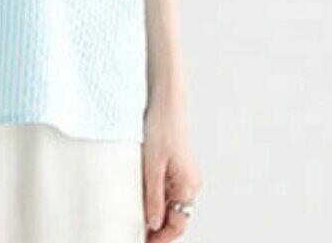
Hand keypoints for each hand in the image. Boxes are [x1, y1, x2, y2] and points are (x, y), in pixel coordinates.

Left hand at [142, 93, 201, 241]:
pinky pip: (172, 190)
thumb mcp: (152, 165)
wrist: (167, 102)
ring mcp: (187, 174)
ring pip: (174, 204)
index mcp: (188, 186)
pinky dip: (161, 199)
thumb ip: (154, 196)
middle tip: (140, 235)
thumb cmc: (161, 128)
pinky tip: (146, 199)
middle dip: (160, 229)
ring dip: (160, 214)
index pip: (177, 224)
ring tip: (139, 219)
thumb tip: (154, 223)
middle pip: (177, 216)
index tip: (145, 242)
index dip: (161, 237)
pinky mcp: (180, 166)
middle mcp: (192, 183)